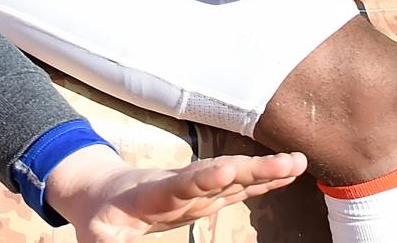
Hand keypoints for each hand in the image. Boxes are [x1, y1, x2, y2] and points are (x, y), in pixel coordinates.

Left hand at [45, 143, 305, 241]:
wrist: (102, 191)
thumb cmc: (100, 217)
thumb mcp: (98, 235)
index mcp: (153, 195)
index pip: (181, 185)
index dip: (204, 179)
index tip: (227, 169)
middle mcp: (180, 185)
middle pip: (218, 174)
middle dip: (251, 168)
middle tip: (286, 161)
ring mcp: (195, 187)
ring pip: (233, 176)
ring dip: (265, 170)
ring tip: (298, 162)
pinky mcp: (206, 193)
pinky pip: (238, 185)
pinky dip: (262, 179)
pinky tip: (288, 173)